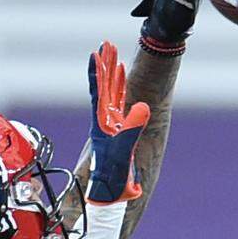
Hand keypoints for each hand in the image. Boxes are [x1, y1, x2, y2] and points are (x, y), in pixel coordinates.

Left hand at [86, 43, 150, 204]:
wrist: (111, 195)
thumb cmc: (113, 178)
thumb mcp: (122, 152)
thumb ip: (131, 130)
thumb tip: (142, 107)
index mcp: (100, 124)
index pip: (97, 93)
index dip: (96, 74)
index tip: (94, 54)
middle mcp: (103, 121)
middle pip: (103, 86)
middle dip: (105, 65)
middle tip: (106, 43)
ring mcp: (110, 123)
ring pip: (111, 91)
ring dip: (112, 72)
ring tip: (113, 52)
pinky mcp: (117, 128)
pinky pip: (118, 101)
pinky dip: (120, 86)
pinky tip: (122, 73)